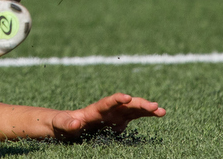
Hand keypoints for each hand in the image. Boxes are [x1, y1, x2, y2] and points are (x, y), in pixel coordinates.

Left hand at [49, 93, 165, 141]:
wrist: (64, 125)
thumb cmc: (60, 124)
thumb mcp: (60, 125)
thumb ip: (67, 124)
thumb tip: (76, 124)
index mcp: (93, 110)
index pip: (107, 103)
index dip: (117, 100)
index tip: (127, 98)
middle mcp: (107, 110)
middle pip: (125, 105)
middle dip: (140, 105)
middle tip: (155, 107)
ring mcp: (113, 116)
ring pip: (133, 110)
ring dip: (146, 109)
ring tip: (162, 111)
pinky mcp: (117, 122)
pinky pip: (133, 117)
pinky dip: (145, 115)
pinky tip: (157, 114)